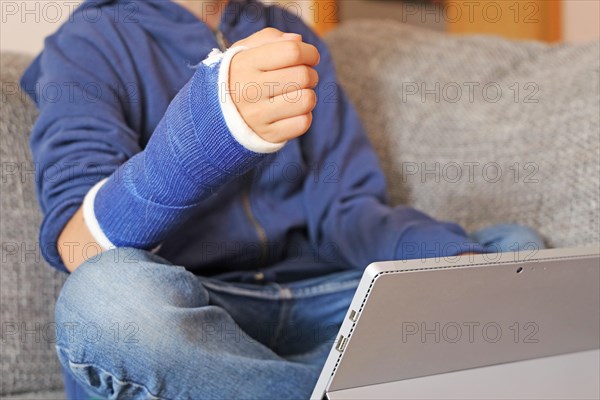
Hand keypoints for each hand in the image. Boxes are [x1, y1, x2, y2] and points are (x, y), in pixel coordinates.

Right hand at [229, 28, 320, 142]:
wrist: (217, 113)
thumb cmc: (239, 75)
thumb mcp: (245, 50)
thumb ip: (270, 39)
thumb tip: (297, 41)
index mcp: (245, 64)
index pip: (292, 52)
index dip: (309, 52)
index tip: (309, 57)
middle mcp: (249, 90)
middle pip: (303, 75)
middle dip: (310, 74)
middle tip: (303, 77)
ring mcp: (258, 116)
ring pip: (306, 100)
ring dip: (308, 95)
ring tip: (297, 94)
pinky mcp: (268, 135)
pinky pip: (302, 123)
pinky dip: (304, 116)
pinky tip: (292, 112)